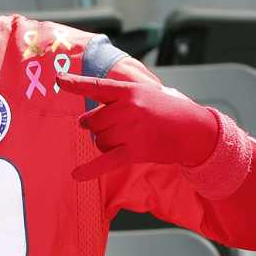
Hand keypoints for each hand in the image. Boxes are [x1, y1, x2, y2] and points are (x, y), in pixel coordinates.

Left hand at [58, 71, 221, 180]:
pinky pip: (106, 162)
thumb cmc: (167, 111)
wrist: (196, 130)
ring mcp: (131, 131)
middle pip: (92, 122)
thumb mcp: (146, 93)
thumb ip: (118, 99)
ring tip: (129, 138)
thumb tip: (85, 120)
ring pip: (99, 141)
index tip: (59, 80)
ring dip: (107, 143)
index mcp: (129, 91)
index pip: (96, 87)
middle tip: (117, 127)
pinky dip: (90, 170)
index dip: (75, 84)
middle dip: (98, 127)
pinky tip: (76, 175)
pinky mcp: (136, 151)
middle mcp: (128, 109)